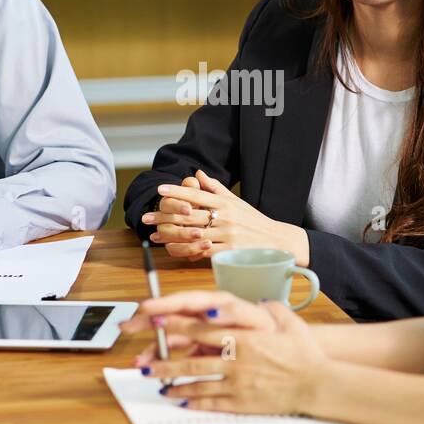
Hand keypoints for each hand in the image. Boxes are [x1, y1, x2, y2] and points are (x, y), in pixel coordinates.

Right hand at [121, 289, 281, 367]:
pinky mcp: (208, 351)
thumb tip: (211, 311)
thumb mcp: (262, 321)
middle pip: (175, 315)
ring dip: (155, 349)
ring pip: (174, 338)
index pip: (188, 300)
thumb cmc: (279, 335)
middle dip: (149, 321)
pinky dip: (167, 362)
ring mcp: (208, 334)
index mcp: (222, 305)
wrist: (295, 354)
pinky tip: (154, 369)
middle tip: (127, 326)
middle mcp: (211, 317)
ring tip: (140, 362)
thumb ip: (235, 314)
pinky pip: (182, 354)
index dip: (165, 303)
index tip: (146, 308)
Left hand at [124, 290, 329, 413]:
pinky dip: (192, 401)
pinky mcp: (241, 402)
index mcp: (244, 337)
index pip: (203, 329)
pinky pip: (211, 402)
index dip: (176, 325)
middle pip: (192, 356)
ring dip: (172, 381)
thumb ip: (271, 308)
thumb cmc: (304, 353)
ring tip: (154, 380)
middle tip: (143, 358)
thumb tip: (260, 301)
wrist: (318, 384)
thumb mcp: (289, 322)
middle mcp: (236, 360)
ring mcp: (237, 382)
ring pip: (197, 381)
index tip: (155, 321)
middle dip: (164, 357)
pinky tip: (179, 400)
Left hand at [142, 170, 309, 264]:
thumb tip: (197, 172)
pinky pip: (203, 251)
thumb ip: (214, 187)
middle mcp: (225, 217)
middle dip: (165, 216)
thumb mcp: (236, 201)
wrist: (277, 241)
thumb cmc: (253, 221)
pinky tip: (173, 251)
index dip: (177, 192)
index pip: (197, 195)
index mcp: (225, 203)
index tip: (160, 190)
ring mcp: (227, 235)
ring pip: (193, 234)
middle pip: (189, 215)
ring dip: (171, 236)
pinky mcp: (229, 251)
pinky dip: (187, 251)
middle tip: (146, 217)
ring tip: (155, 235)